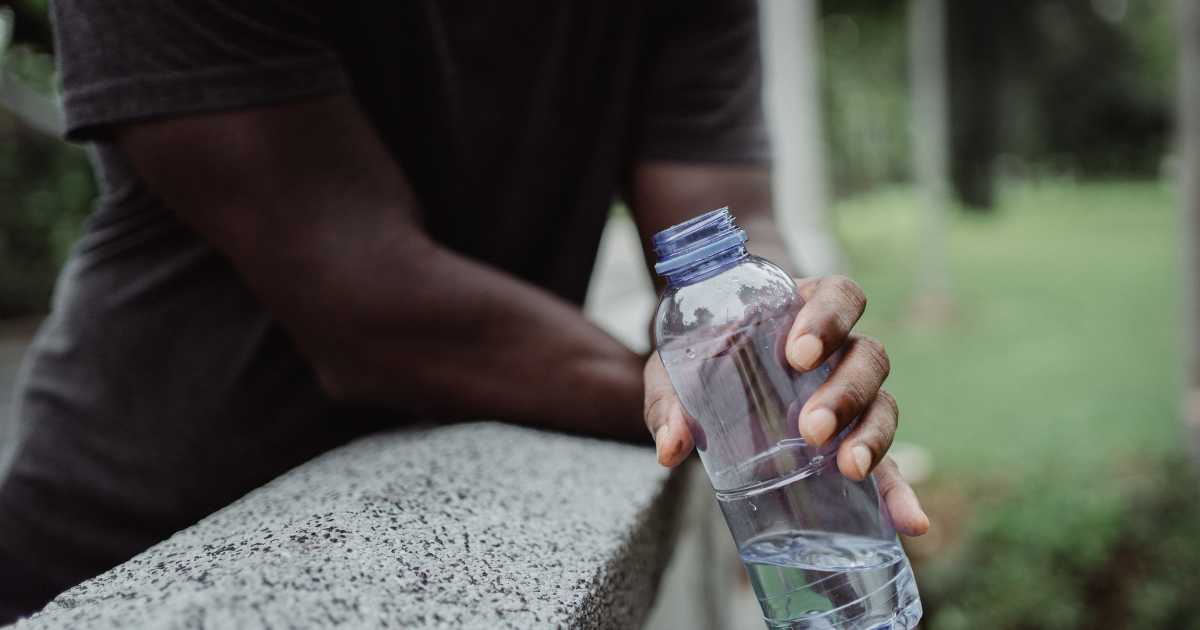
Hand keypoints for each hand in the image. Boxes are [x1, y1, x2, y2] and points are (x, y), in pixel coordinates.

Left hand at [642, 275, 928, 535]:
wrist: (705, 381)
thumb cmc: (698, 358)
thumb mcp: (675, 369)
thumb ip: (670, 399)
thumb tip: (672, 446)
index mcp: (804, 309)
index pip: (839, 296)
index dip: (829, 319)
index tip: (798, 354)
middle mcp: (840, 350)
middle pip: (867, 357)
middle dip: (844, 391)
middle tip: (811, 425)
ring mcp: (852, 398)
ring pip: (883, 404)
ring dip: (871, 436)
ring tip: (848, 468)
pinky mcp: (852, 443)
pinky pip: (888, 466)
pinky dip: (900, 495)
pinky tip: (911, 523)